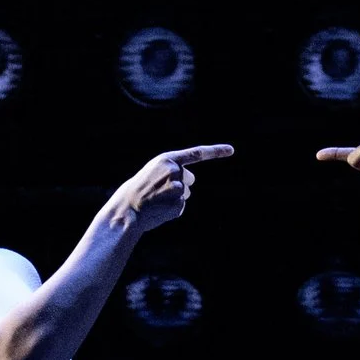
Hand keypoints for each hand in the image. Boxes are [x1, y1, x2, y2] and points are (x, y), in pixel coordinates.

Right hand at [111, 145, 231, 233]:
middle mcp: (175, 171)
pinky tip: (160, 208)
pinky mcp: (180, 203)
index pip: (197, 153)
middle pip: (190, 178)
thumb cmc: (140, 189)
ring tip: (157, 199)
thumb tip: (188, 182)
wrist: (128, 208)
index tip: (232, 150)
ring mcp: (178, 187)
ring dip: (175, 197)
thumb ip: (172, 170)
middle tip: (159, 190)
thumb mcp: (154, 171)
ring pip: (186, 193)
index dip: (216, 151)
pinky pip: (181, 206)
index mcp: (167, 159)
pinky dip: (173, 209)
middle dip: (180, 184)